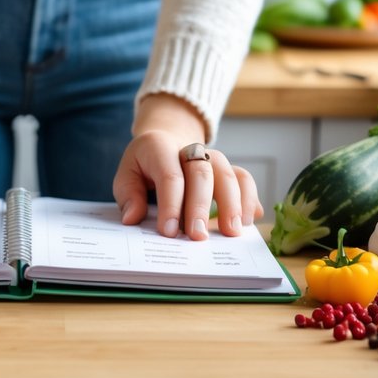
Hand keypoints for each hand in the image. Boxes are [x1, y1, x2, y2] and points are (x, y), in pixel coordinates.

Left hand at [112, 93, 261, 240]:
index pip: (169, 175)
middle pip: (201, 174)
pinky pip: (244, 178)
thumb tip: (132, 218)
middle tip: (199, 236)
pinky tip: (249, 220)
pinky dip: (250, 198)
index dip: (171, 204)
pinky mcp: (228, 168)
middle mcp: (190, 148)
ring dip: (233, 203)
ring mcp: (213, 157)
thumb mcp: (127, 175)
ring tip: (233, 231)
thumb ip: (129, 195)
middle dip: (201, 207)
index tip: (169, 232)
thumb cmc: (145, 166)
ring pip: (228, 174)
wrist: (167, 141)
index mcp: (159, 147)